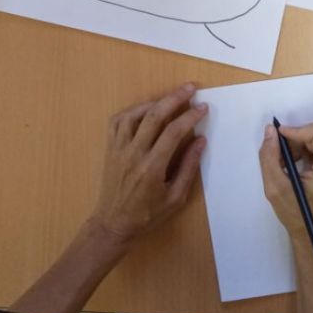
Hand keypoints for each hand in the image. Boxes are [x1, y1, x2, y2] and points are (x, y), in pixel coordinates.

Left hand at [89, 83, 206, 246]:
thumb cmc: (148, 215)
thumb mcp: (175, 198)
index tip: (202, 107)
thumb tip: (201, 140)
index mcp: (152, 167)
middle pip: (154, 116)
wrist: (113, 224)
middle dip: (174, 98)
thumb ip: (188, 168)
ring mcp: (119, 149)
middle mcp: (134, 153)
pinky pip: (118, 121)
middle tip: (190, 88)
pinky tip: (145, 109)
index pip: (174, 132)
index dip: (190, 116)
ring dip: (154, 101)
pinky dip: (132, 111)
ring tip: (169, 98)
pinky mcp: (110, 148)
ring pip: (134, 114)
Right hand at [259, 121, 312, 249]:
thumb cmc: (296, 216)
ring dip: (300, 147)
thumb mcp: (275, 188)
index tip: (279, 136)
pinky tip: (297, 167)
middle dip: (296, 140)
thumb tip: (271, 130)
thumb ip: (270, 156)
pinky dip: (307, 152)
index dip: (297, 130)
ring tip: (287, 164)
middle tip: (280, 155)